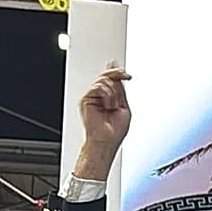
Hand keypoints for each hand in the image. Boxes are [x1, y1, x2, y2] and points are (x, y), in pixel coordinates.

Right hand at [75, 62, 130, 178]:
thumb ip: (120, 91)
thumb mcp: (123, 106)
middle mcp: (99, 96)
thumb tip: (119, 78)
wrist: (107, 140)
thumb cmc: (115, 130)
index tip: (124, 70)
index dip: (115, 71)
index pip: (110, 80)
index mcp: (109, 98)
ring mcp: (92, 97)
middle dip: (117, 73)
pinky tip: (108, 106)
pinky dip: (107, 95)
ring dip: (113, 93)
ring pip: (103, 81)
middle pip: (106, 76)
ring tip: (113, 106)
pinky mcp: (85, 99)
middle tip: (126, 75)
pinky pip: (98, 87)